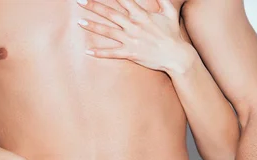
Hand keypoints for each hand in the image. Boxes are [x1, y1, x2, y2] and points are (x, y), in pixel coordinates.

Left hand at [76, 0, 194, 73]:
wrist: (176, 56)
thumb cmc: (173, 34)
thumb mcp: (170, 12)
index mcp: (141, 14)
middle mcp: (133, 25)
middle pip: (110, 13)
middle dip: (94, 6)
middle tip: (79, 1)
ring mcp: (131, 39)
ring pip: (108, 31)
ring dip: (93, 26)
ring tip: (79, 22)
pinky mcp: (130, 53)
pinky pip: (112, 53)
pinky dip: (100, 52)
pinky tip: (88, 51)